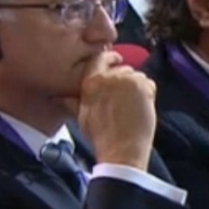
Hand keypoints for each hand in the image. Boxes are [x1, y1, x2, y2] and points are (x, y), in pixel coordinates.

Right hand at [71, 51, 156, 170]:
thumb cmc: (100, 135)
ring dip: (137, 87)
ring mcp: (128, 80)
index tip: (116, 59)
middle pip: (122, 69)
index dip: (109, 59)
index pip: (100, 59)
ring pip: (137, 76)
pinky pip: (149, 84)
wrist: (121, 149)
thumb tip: (58, 97)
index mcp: (91, 82)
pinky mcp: (144, 86)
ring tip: (133, 106)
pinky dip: (148, 93)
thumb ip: (73, 102)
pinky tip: (142, 108)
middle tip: (125, 99)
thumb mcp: (82, 117)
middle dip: (125, 81)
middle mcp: (109, 77)